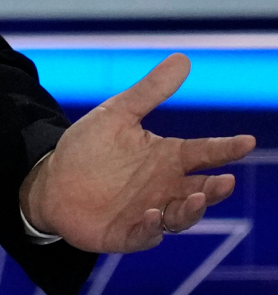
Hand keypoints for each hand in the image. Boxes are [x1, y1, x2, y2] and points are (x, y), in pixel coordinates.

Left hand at [20, 53, 255, 252]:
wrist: (49, 180)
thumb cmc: (87, 148)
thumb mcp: (116, 114)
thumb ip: (150, 91)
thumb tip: (182, 59)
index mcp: (168, 158)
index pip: (205, 153)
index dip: (226, 148)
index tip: (246, 141)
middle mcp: (165, 187)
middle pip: (202, 190)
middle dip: (216, 188)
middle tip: (224, 180)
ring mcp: (149, 212)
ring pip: (182, 216)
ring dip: (191, 209)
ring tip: (195, 196)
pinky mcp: (128, 233)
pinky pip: (146, 235)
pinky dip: (151, 227)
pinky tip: (150, 214)